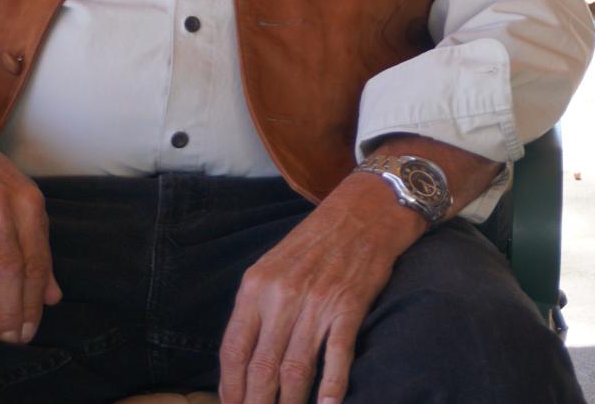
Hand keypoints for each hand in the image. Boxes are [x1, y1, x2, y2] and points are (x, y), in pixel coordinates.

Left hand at [217, 172, 422, 403]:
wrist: (365, 210)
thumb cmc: (317, 241)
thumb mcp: (273, 266)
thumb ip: (257, 308)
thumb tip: (244, 359)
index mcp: (256, 286)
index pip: (233, 350)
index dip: (230, 387)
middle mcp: (282, 296)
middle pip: (262, 367)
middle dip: (257, 402)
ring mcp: (317, 303)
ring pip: (295, 368)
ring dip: (290, 402)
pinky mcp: (349, 307)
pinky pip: (336, 356)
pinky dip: (331, 387)